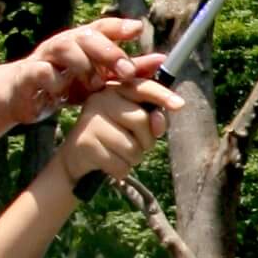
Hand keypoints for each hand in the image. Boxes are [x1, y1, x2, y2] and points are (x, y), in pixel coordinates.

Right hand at [2, 17, 157, 122]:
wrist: (27, 95)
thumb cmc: (68, 82)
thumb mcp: (100, 76)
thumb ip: (129, 69)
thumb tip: (161, 61)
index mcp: (85, 42)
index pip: (103, 28)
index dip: (119, 27)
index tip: (138, 29)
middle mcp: (67, 43)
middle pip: (87, 36)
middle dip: (108, 51)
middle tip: (126, 71)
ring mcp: (47, 56)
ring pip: (64, 47)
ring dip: (82, 63)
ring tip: (95, 84)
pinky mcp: (30, 73)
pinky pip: (40, 70)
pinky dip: (51, 77)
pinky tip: (60, 88)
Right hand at [56, 80, 179, 187]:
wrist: (78, 158)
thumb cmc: (114, 137)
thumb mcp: (136, 124)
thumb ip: (153, 118)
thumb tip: (159, 119)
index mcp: (115, 89)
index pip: (142, 87)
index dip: (162, 95)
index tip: (180, 104)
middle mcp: (100, 99)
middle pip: (141, 120)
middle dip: (146, 140)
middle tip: (134, 143)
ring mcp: (91, 121)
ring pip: (133, 147)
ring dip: (133, 158)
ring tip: (119, 152)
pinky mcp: (85, 143)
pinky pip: (121, 165)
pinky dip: (121, 170)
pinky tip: (109, 162)